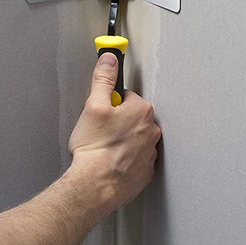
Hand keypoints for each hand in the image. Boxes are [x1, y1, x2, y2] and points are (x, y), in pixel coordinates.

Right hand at [68, 52, 161, 214]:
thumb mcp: (93, 105)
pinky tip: (110, 162)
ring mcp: (150, 153)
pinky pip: (136, 159)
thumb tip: (109, 59)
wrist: (95, 185)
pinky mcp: (145, 172)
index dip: (109, 104)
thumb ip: (103, 79)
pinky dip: (125, 160)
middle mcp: (151, 131)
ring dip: (122, 141)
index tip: (101, 112)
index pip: (126, 97)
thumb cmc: (94, 148)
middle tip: (99, 132)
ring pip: (135, 139)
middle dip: (117, 122)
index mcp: (141, 111)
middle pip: (132, 118)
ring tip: (103, 149)